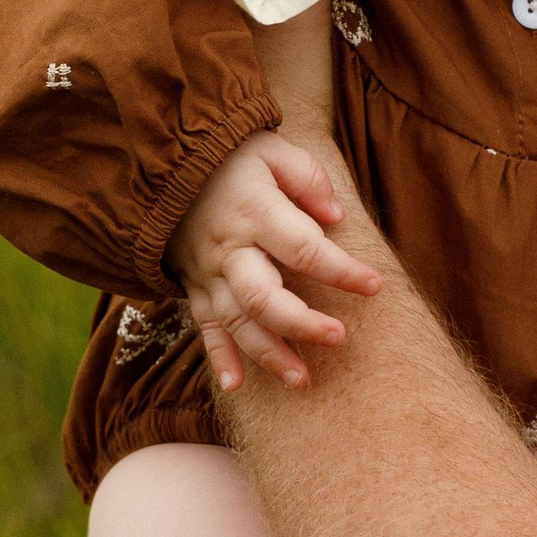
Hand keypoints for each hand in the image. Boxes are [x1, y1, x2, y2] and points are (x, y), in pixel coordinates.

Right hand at [165, 135, 383, 395]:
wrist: (161, 162)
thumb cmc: (231, 156)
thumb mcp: (273, 151)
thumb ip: (308, 180)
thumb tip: (337, 217)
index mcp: (254, 211)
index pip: (304, 247)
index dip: (340, 270)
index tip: (374, 285)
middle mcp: (229, 248)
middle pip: (263, 296)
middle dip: (301, 323)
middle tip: (338, 338)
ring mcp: (208, 272)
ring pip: (236, 321)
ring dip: (267, 354)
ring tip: (301, 379)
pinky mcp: (193, 286)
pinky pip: (204, 327)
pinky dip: (218, 357)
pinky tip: (236, 385)